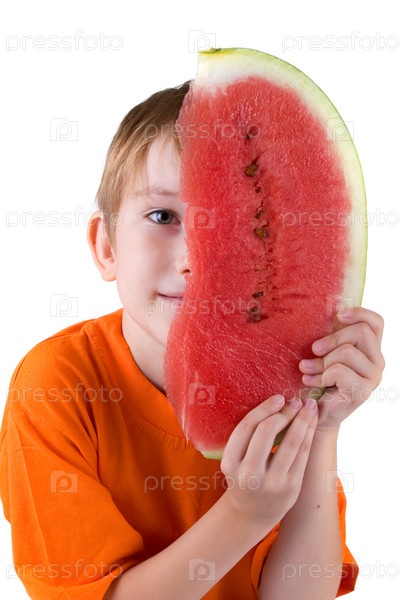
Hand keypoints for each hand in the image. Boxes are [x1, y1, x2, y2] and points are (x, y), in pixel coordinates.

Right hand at [220, 395, 317, 530]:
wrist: (252, 513)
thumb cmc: (244, 476)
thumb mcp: (235, 459)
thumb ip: (247, 437)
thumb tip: (273, 402)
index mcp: (230, 462)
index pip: (246, 427)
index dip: (264, 408)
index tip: (278, 397)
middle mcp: (249, 474)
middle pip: (266, 432)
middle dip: (284, 412)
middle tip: (295, 401)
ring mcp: (271, 482)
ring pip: (291, 442)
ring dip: (302, 420)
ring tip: (309, 406)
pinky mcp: (291, 487)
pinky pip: (303, 454)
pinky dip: (309, 434)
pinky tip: (312, 423)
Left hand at [299, 307, 384, 430]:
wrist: (314, 413)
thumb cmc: (318, 379)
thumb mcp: (325, 352)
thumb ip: (331, 335)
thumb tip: (330, 309)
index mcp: (370, 349)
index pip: (376, 322)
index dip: (359, 313)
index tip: (337, 315)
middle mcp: (377, 361)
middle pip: (361, 331)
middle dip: (332, 338)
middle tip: (314, 350)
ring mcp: (373, 377)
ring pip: (347, 351)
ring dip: (321, 361)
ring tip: (307, 369)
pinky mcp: (363, 391)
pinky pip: (339, 370)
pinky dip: (320, 375)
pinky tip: (310, 381)